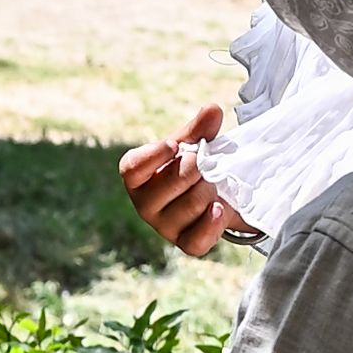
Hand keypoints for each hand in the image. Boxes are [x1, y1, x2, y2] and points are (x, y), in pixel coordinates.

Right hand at [119, 104, 238, 258]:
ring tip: (215, 183)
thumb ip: (199, 129)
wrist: (212, 195)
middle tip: (207, 162)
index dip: (154, 156)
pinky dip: (212, 223)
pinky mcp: (183, 243)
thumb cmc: (191, 166)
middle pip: (171, 183)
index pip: (133, 168)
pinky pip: (196, 240)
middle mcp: (143, 203)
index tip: (174, 144)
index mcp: (136, 176)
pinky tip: (220, 208)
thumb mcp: (192, 145)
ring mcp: (163, 226)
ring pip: (190, 206)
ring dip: (210, 190)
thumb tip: (212, 110)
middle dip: (197, 168)